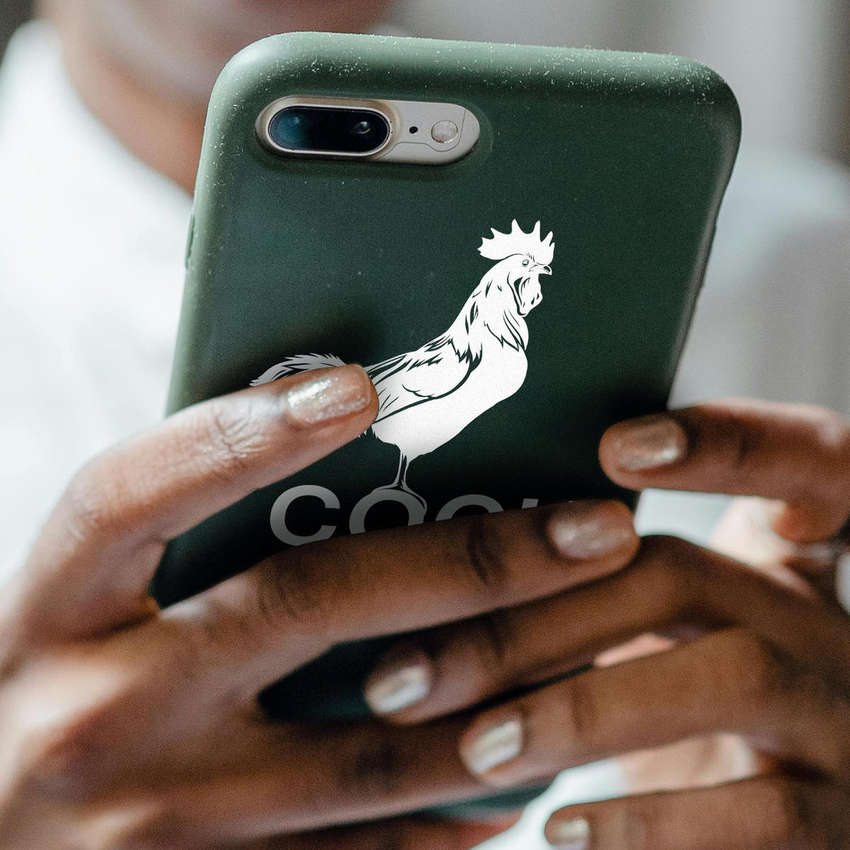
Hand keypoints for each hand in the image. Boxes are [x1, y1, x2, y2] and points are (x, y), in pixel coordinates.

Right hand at [0, 365, 639, 848]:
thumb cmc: (45, 699)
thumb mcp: (77, 611)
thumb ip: (179, 546)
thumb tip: (333, 462)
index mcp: (51, 610)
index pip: (134, 493)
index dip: (242, 431)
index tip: (362, 385)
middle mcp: (92, 712)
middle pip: (303, 607)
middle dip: (469, 560)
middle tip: (594, 525)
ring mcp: (150, 826)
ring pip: (362, 752)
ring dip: (496, 695)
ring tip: (603, 638)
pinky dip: (445, 815)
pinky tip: (519, 774)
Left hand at [363, 400, 849, 848]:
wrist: (794, 826)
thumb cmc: (694, 705)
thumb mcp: (672, 636)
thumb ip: (601, 589)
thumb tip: (441, 562)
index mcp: (781, 562)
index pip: (803, 459)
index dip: (729, 440)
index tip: (618, 446)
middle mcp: (818, 621)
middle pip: (683, 574)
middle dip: (537, 616)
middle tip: (408, 672)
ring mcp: (841, 717)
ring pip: (730, 675)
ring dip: (584, 709)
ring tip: (476, 748)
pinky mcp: (841, 822)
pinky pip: (760, 815)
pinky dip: (647, 822)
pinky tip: (559, 830)